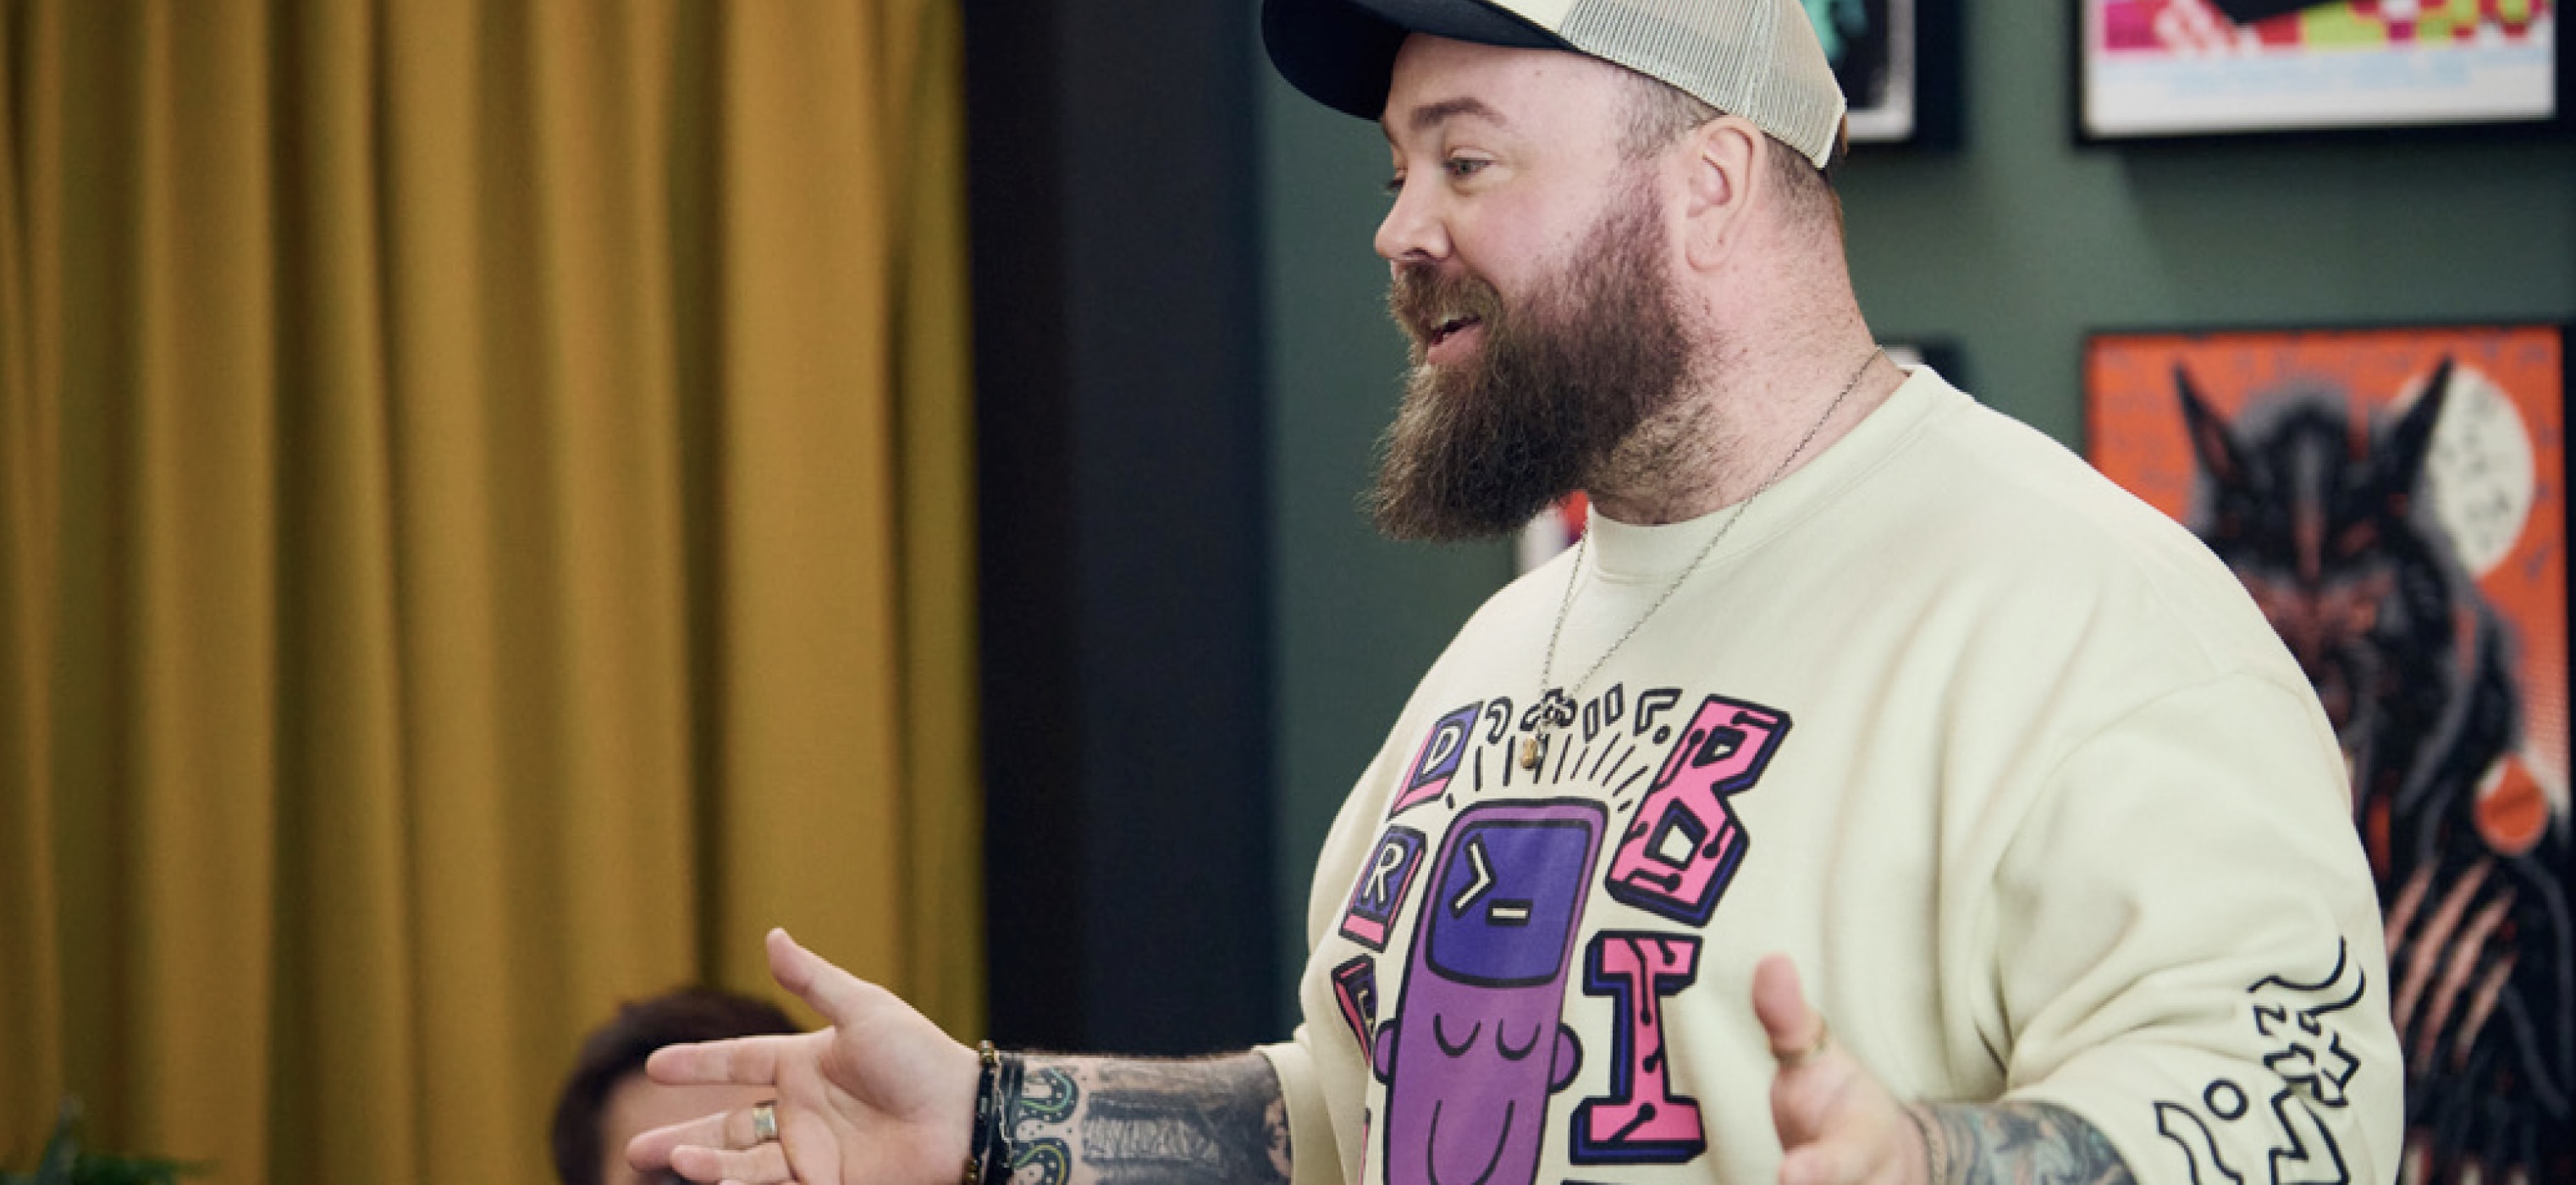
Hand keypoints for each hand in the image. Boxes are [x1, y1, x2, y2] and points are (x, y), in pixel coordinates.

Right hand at [627, 928, 981, 1184]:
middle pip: (726, 1126)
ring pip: (741, 1161)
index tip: (653, 1065)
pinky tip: (705, 1175)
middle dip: (680, 1137)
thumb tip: (771, 934)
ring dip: (703, 1162)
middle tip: (633, 1151)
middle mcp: (800, 1111)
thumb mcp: (864, 1011)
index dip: (698, 1063)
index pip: (738, 1062)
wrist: (964, 1115)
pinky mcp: (825, 1183)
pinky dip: (735, 1183)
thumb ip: (813, 980)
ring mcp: (811, 1151)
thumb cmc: (921, 1057)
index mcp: (804, 1065)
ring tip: (665, 1158)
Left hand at [1753, 954, 1927, 1184]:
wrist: (1889, 1160)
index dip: (1816, 1171)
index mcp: (1862, 1147)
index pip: (1842, 1161)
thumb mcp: (1818, 1060)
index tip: (1788, 1174)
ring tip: (1771, 1182)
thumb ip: (1789, 1021)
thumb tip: (1769, 961)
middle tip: (1784, 1180)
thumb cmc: (1839, 1106)